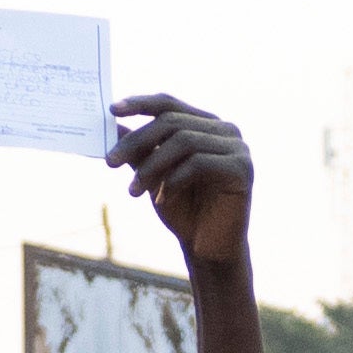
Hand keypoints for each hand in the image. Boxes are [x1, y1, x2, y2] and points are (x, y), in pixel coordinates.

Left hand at [110, 94, 251, 271]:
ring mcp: (237, 147)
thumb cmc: (183, 210)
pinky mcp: (242, 169)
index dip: (140, 103)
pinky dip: (174, 180)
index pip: (170, 104)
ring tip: (133, 191)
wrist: (208, 249)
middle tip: (110, 162)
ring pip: (184, 141)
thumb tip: (112, 125)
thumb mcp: (154, 175)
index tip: (112, 110)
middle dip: (137, 141)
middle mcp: (225, 129)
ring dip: (152, 166)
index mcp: (205, 124)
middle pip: (172, 121)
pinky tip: (162, 199)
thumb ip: (139, 149)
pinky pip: (199, 163)